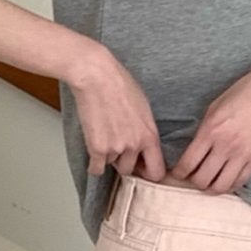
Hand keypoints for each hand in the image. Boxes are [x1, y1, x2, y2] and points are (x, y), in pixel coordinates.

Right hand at [69, 45, 167, 180]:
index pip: (157, 171)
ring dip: (108, 157)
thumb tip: (142, 146)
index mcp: (150, 136)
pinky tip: (94, 152)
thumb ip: (145, 131)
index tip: (142, 170)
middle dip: (123, 162)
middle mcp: (135, 145)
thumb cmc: (120, 85)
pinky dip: (94, 164)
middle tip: (117, 148)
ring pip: (111, 165)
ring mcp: (116, 148)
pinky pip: (96, 169)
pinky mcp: (97, 148)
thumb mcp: (144, 109)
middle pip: (129, 170)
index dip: (148, 173)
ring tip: (104, 135)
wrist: (97, 77)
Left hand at [167, 65, 250, 193]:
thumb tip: (194, 152)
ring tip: (209, 184)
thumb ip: (204, 131)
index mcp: (211, 130)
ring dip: (211, 188)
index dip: (178, 174)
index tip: (176, 174)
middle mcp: (226, 146)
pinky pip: (240, 182)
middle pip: (201, 180)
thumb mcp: (215, 107)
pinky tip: (226, 180)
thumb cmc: (244, 93)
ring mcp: (244, 155)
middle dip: (192, 182)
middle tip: (192, 179)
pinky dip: (230, 185)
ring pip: (220, 187)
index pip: (187, 163)